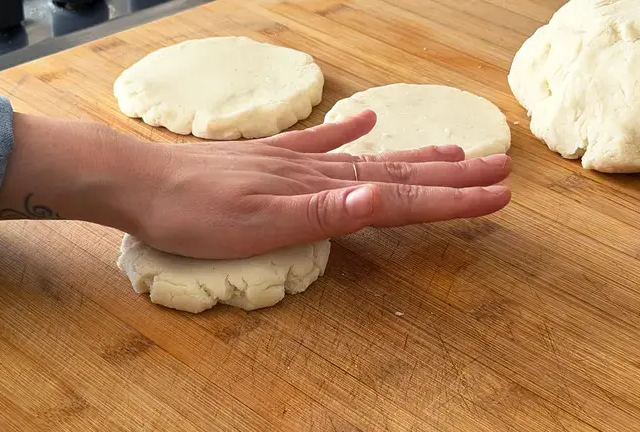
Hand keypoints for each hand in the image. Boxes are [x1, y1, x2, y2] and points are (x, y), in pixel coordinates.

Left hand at [125, 110, 511, 258]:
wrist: (141, 184)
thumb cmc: (195, 215)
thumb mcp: (258, 225)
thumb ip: (323, 212)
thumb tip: (382, 194)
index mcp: (320, 191)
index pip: (400, 195)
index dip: (450, 199)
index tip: (497, 196)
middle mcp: (316, 171)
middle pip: (397, 172)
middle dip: (450, 177)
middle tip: (499, 171)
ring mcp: (293, 162)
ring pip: (368, 157)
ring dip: (414, 157)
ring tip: (453, 152)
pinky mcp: (269, 159)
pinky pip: (318, 142)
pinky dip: (347, 132)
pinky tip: (367, 119)